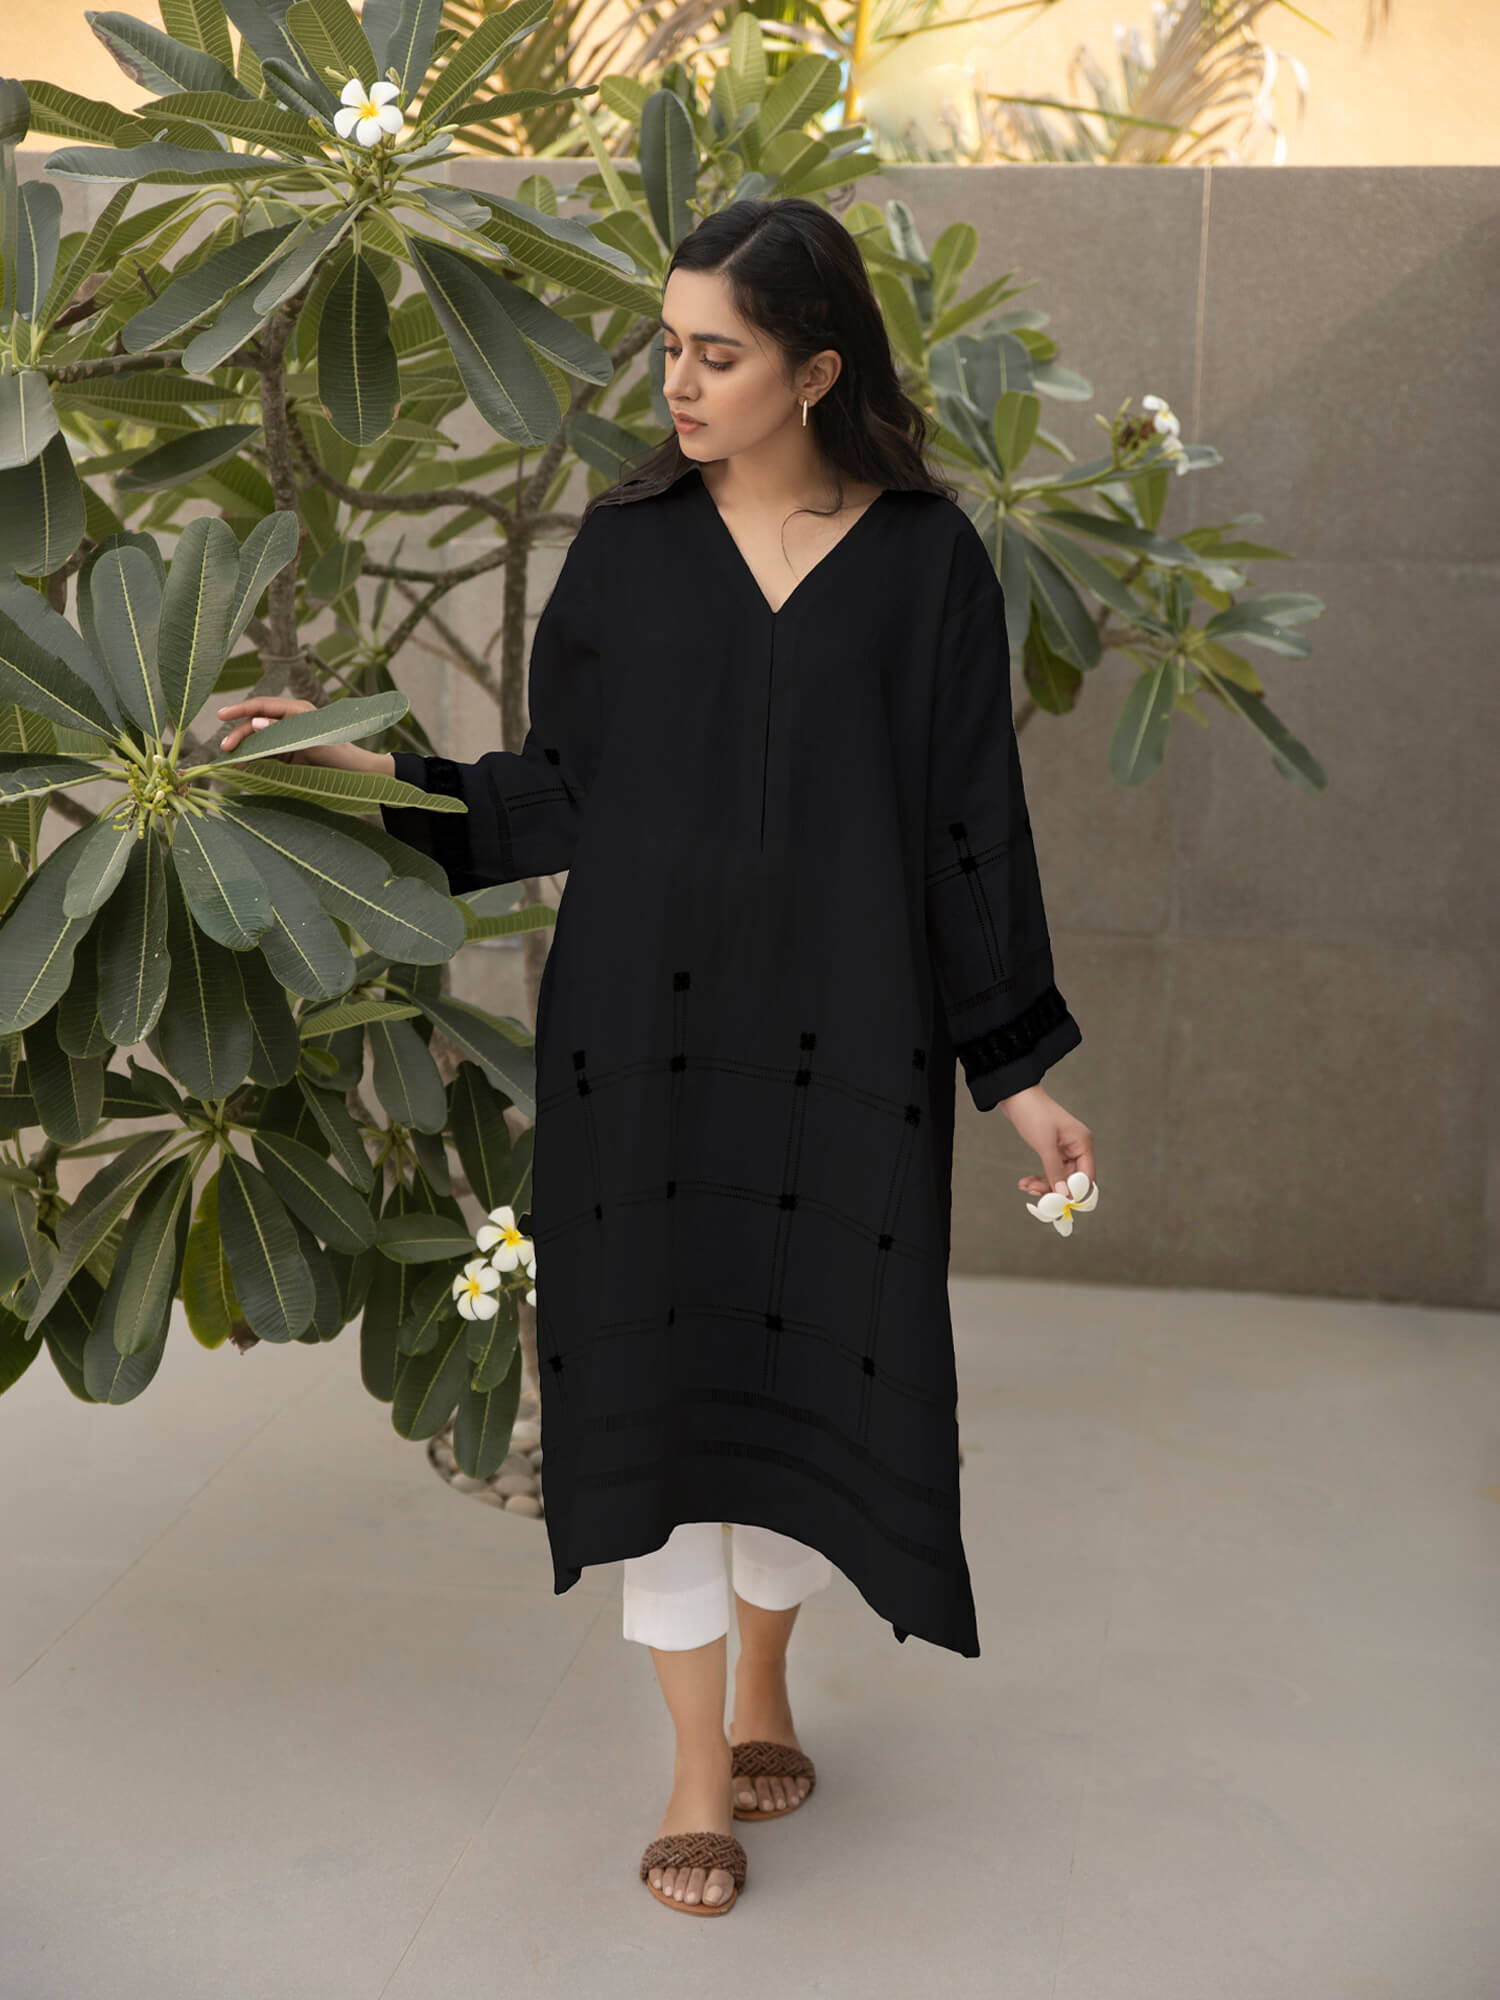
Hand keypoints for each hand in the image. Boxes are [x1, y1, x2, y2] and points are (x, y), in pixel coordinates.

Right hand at [216, 696, 394, 775]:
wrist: (357, 774)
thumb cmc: (339, 753)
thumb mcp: (312, 741)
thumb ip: (283, 731)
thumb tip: (255, 722)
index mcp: (296, 710)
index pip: (262, 705)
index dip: (240, 709)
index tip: (221, 715)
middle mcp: (289, 721)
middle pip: (256, 724)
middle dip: (240, 735)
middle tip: (227, 750)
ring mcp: (286, 738)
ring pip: (257, 741)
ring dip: (244, 750)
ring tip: (232, 763)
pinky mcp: (287, 755)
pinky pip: (265, 755)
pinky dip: (253, 761)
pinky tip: (244, 769)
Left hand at [1000, 1084, 1095, 1202]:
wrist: (1016, 1095)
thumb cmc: (1034, 1114)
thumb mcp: (1044, 1144)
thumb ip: (1055, 1170)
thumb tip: (1064, 1195)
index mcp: (1083, 1143)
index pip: (1087, 1177)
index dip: (1075, 1193)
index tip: (1058, 1203)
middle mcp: (1078, 1147)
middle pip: (1073, 1180)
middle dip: (1054, 1189)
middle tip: (1034, 1194)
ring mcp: (1066, 1149)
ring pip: (1060, 1177)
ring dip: (1044, 1185)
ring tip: (1025, 1186)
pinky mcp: (1053, 1149)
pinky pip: (1051, 1170)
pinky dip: (1040, 1177)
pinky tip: (1025, 1182)